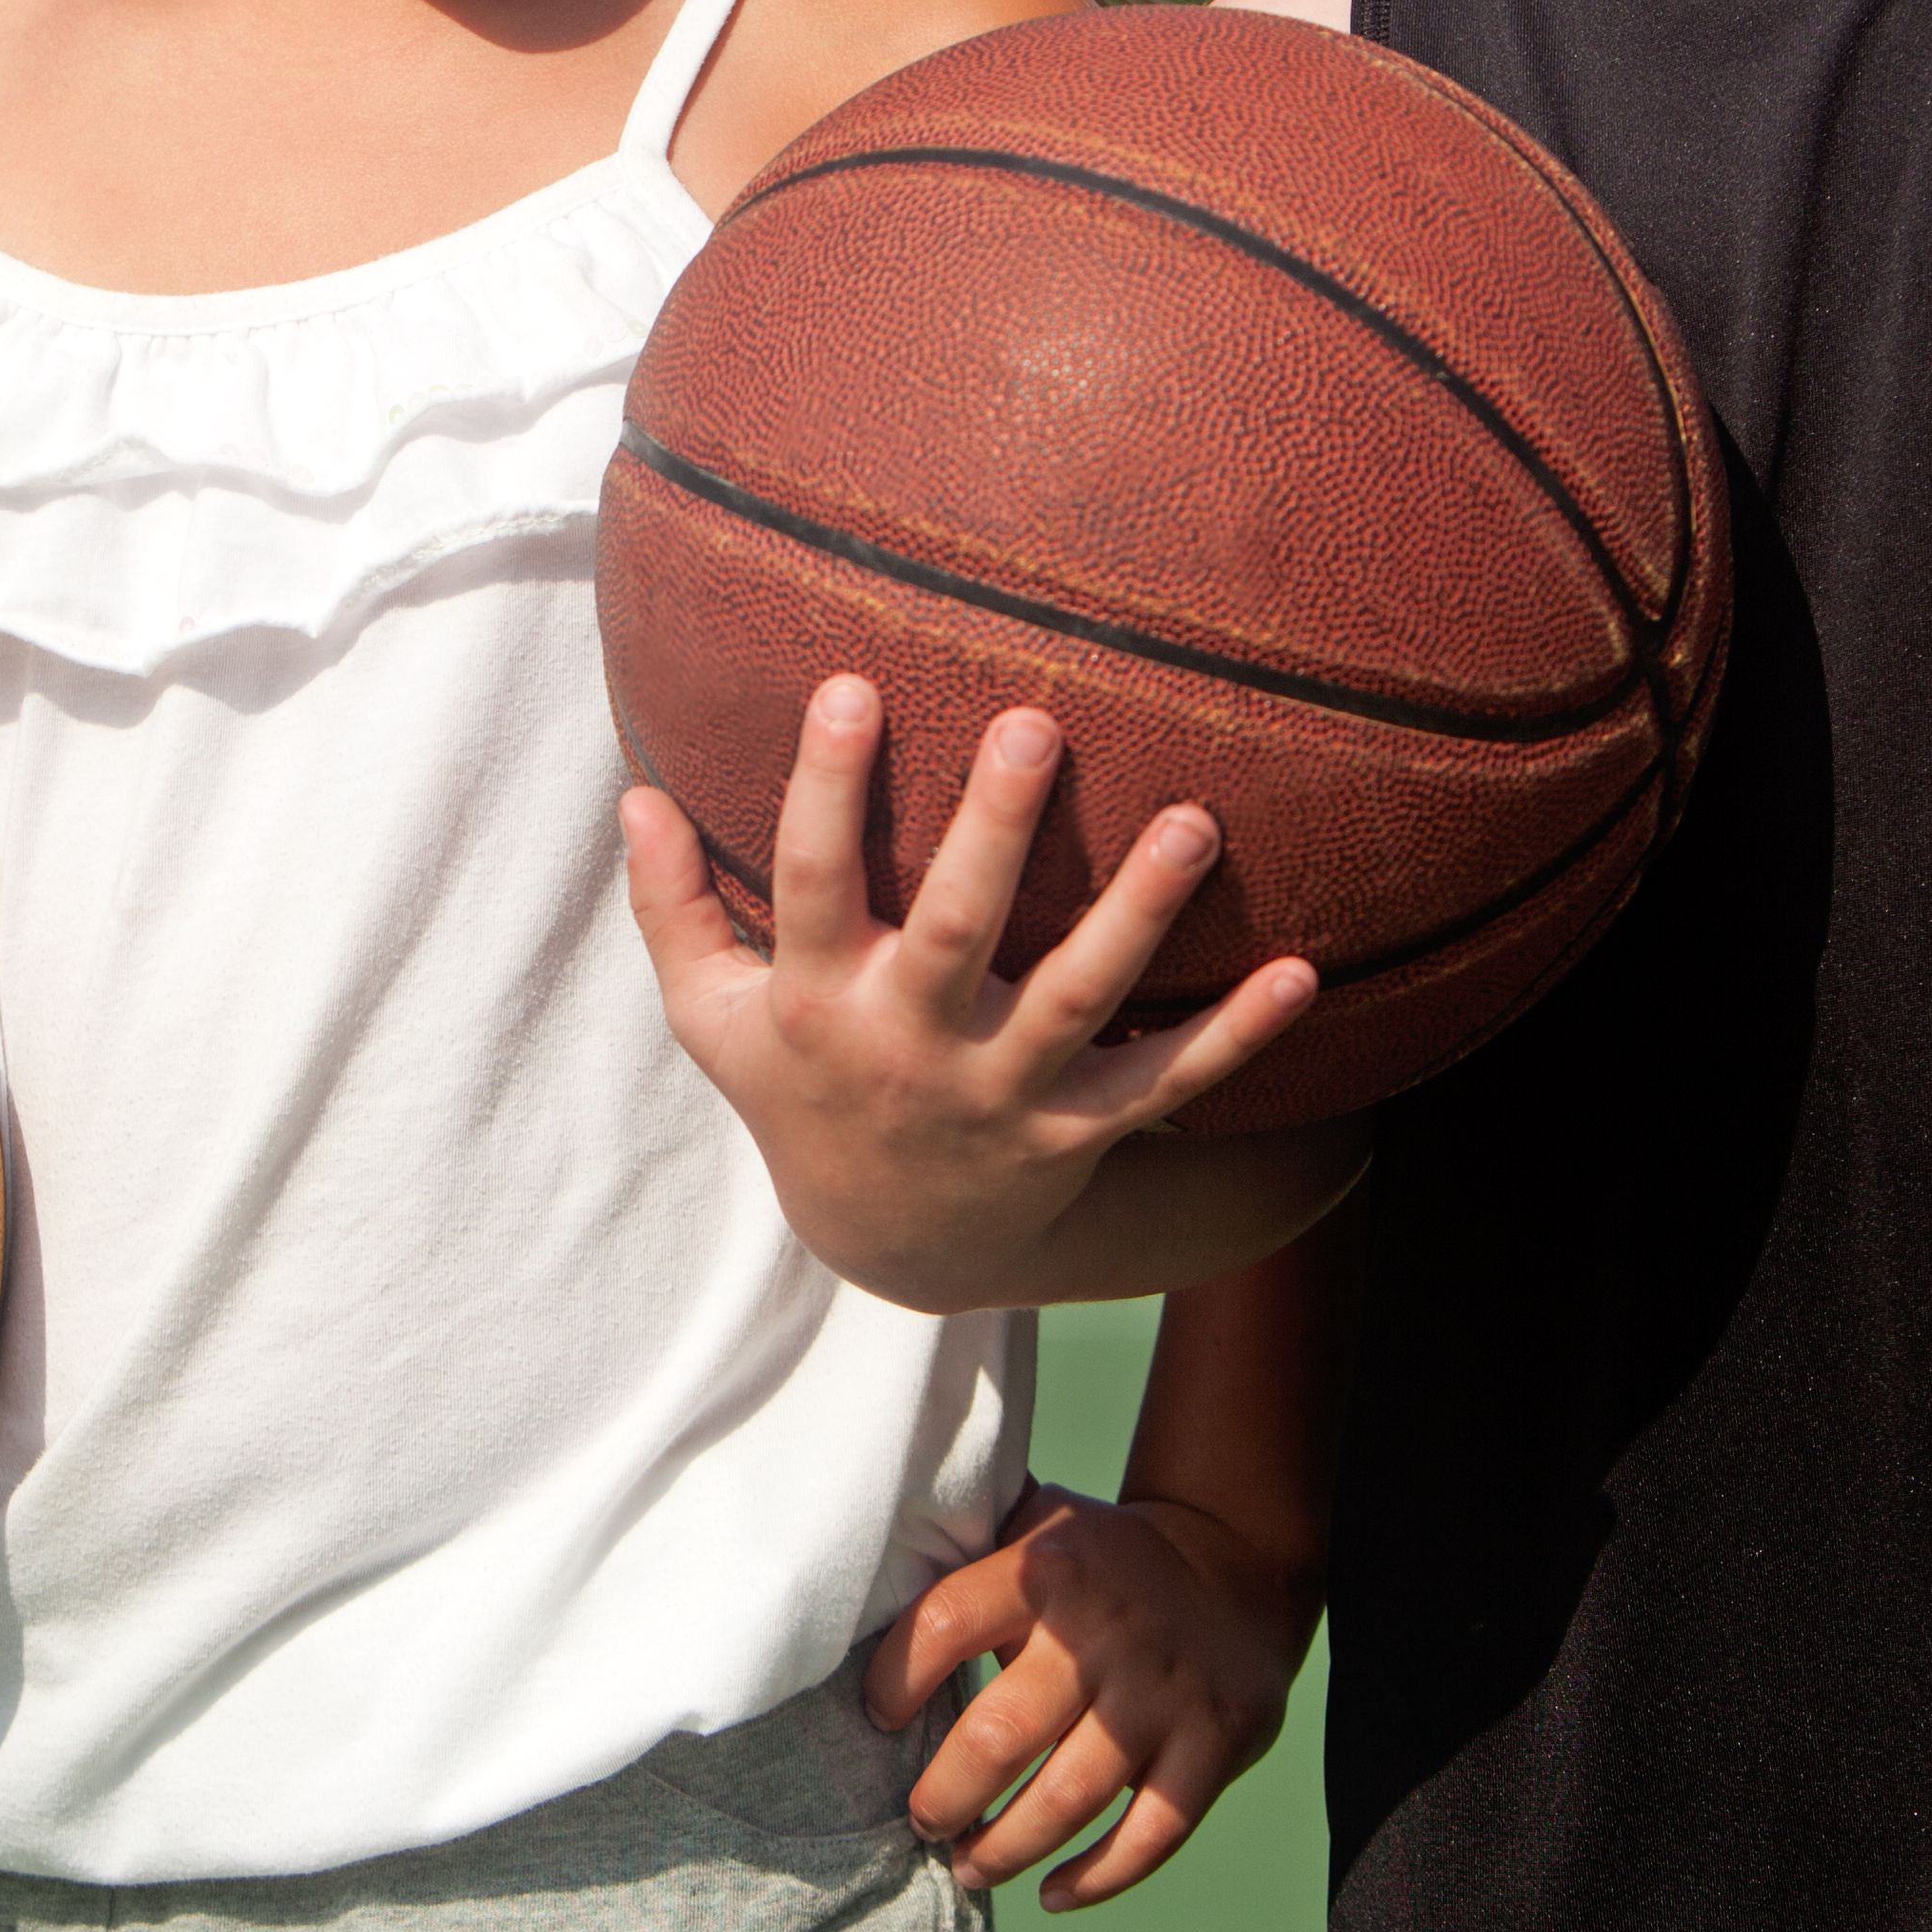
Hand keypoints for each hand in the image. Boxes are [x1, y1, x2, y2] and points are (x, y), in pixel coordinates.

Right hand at [628, 674, 1316, 1309]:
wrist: (893, 1246)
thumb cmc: (799, 1094)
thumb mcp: (714, 1020)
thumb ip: (672, 909)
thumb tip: (632, 792)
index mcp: (821, 1001)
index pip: (812, 882)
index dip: (824, 789)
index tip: (847, 685)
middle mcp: (914, 1046)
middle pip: (960, 931)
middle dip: (996, 831)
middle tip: (1035, 725)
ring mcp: (1005, 1092)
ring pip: (1079, 998)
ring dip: (1138, 915)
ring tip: (1193, 824)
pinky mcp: (1082, 1128)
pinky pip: (1168, 1083)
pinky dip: (1235, 1036)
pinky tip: (1300, 973)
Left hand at [872, 1486, 1313, 1911]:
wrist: (1233, 1567)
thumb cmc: (1098, 1566)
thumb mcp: (1036, 1529)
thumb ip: (966, 1565)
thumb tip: (856, 1603)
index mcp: (1044, 1570)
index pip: (944, 1624)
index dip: (895, 1680)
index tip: (876, 1720)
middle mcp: (1102, 1632)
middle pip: (1001, 1735)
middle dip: (945, 1797)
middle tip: (922, 1822)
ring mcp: (1163, 1693)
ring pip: (1070, 1798)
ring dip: (1006, 1849)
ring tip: (968, 1867)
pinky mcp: (1215, 1742)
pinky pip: (1152, 1833)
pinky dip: (1098, 1878)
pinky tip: (1051, 1893)